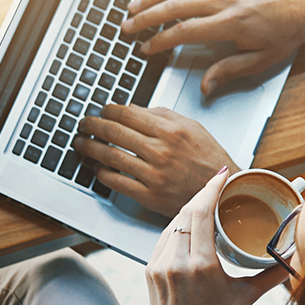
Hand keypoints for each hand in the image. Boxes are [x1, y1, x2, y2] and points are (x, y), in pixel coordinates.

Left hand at [74, 104, 236, 216]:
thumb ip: (162, 114)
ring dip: (91, 149)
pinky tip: (96, 168)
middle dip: (93, 126)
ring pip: (112, 157)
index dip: (108, 110)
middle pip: (116, 133)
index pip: (128, 114)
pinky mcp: (151, 196)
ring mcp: (155, 175)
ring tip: (81, 144)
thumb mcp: (192, 127)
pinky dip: (102, 174)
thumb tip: (132, 108)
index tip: (101, 111)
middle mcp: (162, 151)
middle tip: (83, 124)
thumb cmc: (209, 158)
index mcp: (171, 130)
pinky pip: (118, 182)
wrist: (223, 192)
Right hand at [122, 0, 304, 95]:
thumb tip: (205, 87)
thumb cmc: (284, 33)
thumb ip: (229, 72)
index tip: (147, 48)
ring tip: (132, 5)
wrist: (303, 4)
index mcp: (231, 23)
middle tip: (127, 27)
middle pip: (176, 6)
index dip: (162, 40)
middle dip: (147, 17)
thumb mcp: (260, 61)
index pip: (186, 31)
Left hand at [126, 168, 289, 304]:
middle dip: (203, 194)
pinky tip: (191, 224)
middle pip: (187, 212)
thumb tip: (295, 255)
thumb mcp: (246, 298)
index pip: (201, 213)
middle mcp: (177, 262)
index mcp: (201, 266)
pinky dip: (179, 226)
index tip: (223, 175)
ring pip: (174, 222)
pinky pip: (165, 236)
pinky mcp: (150, 267)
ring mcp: (159, 264)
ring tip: (208, 202)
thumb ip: (271, 274)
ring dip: (191, 209)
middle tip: (220, 184)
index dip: (210, 189)